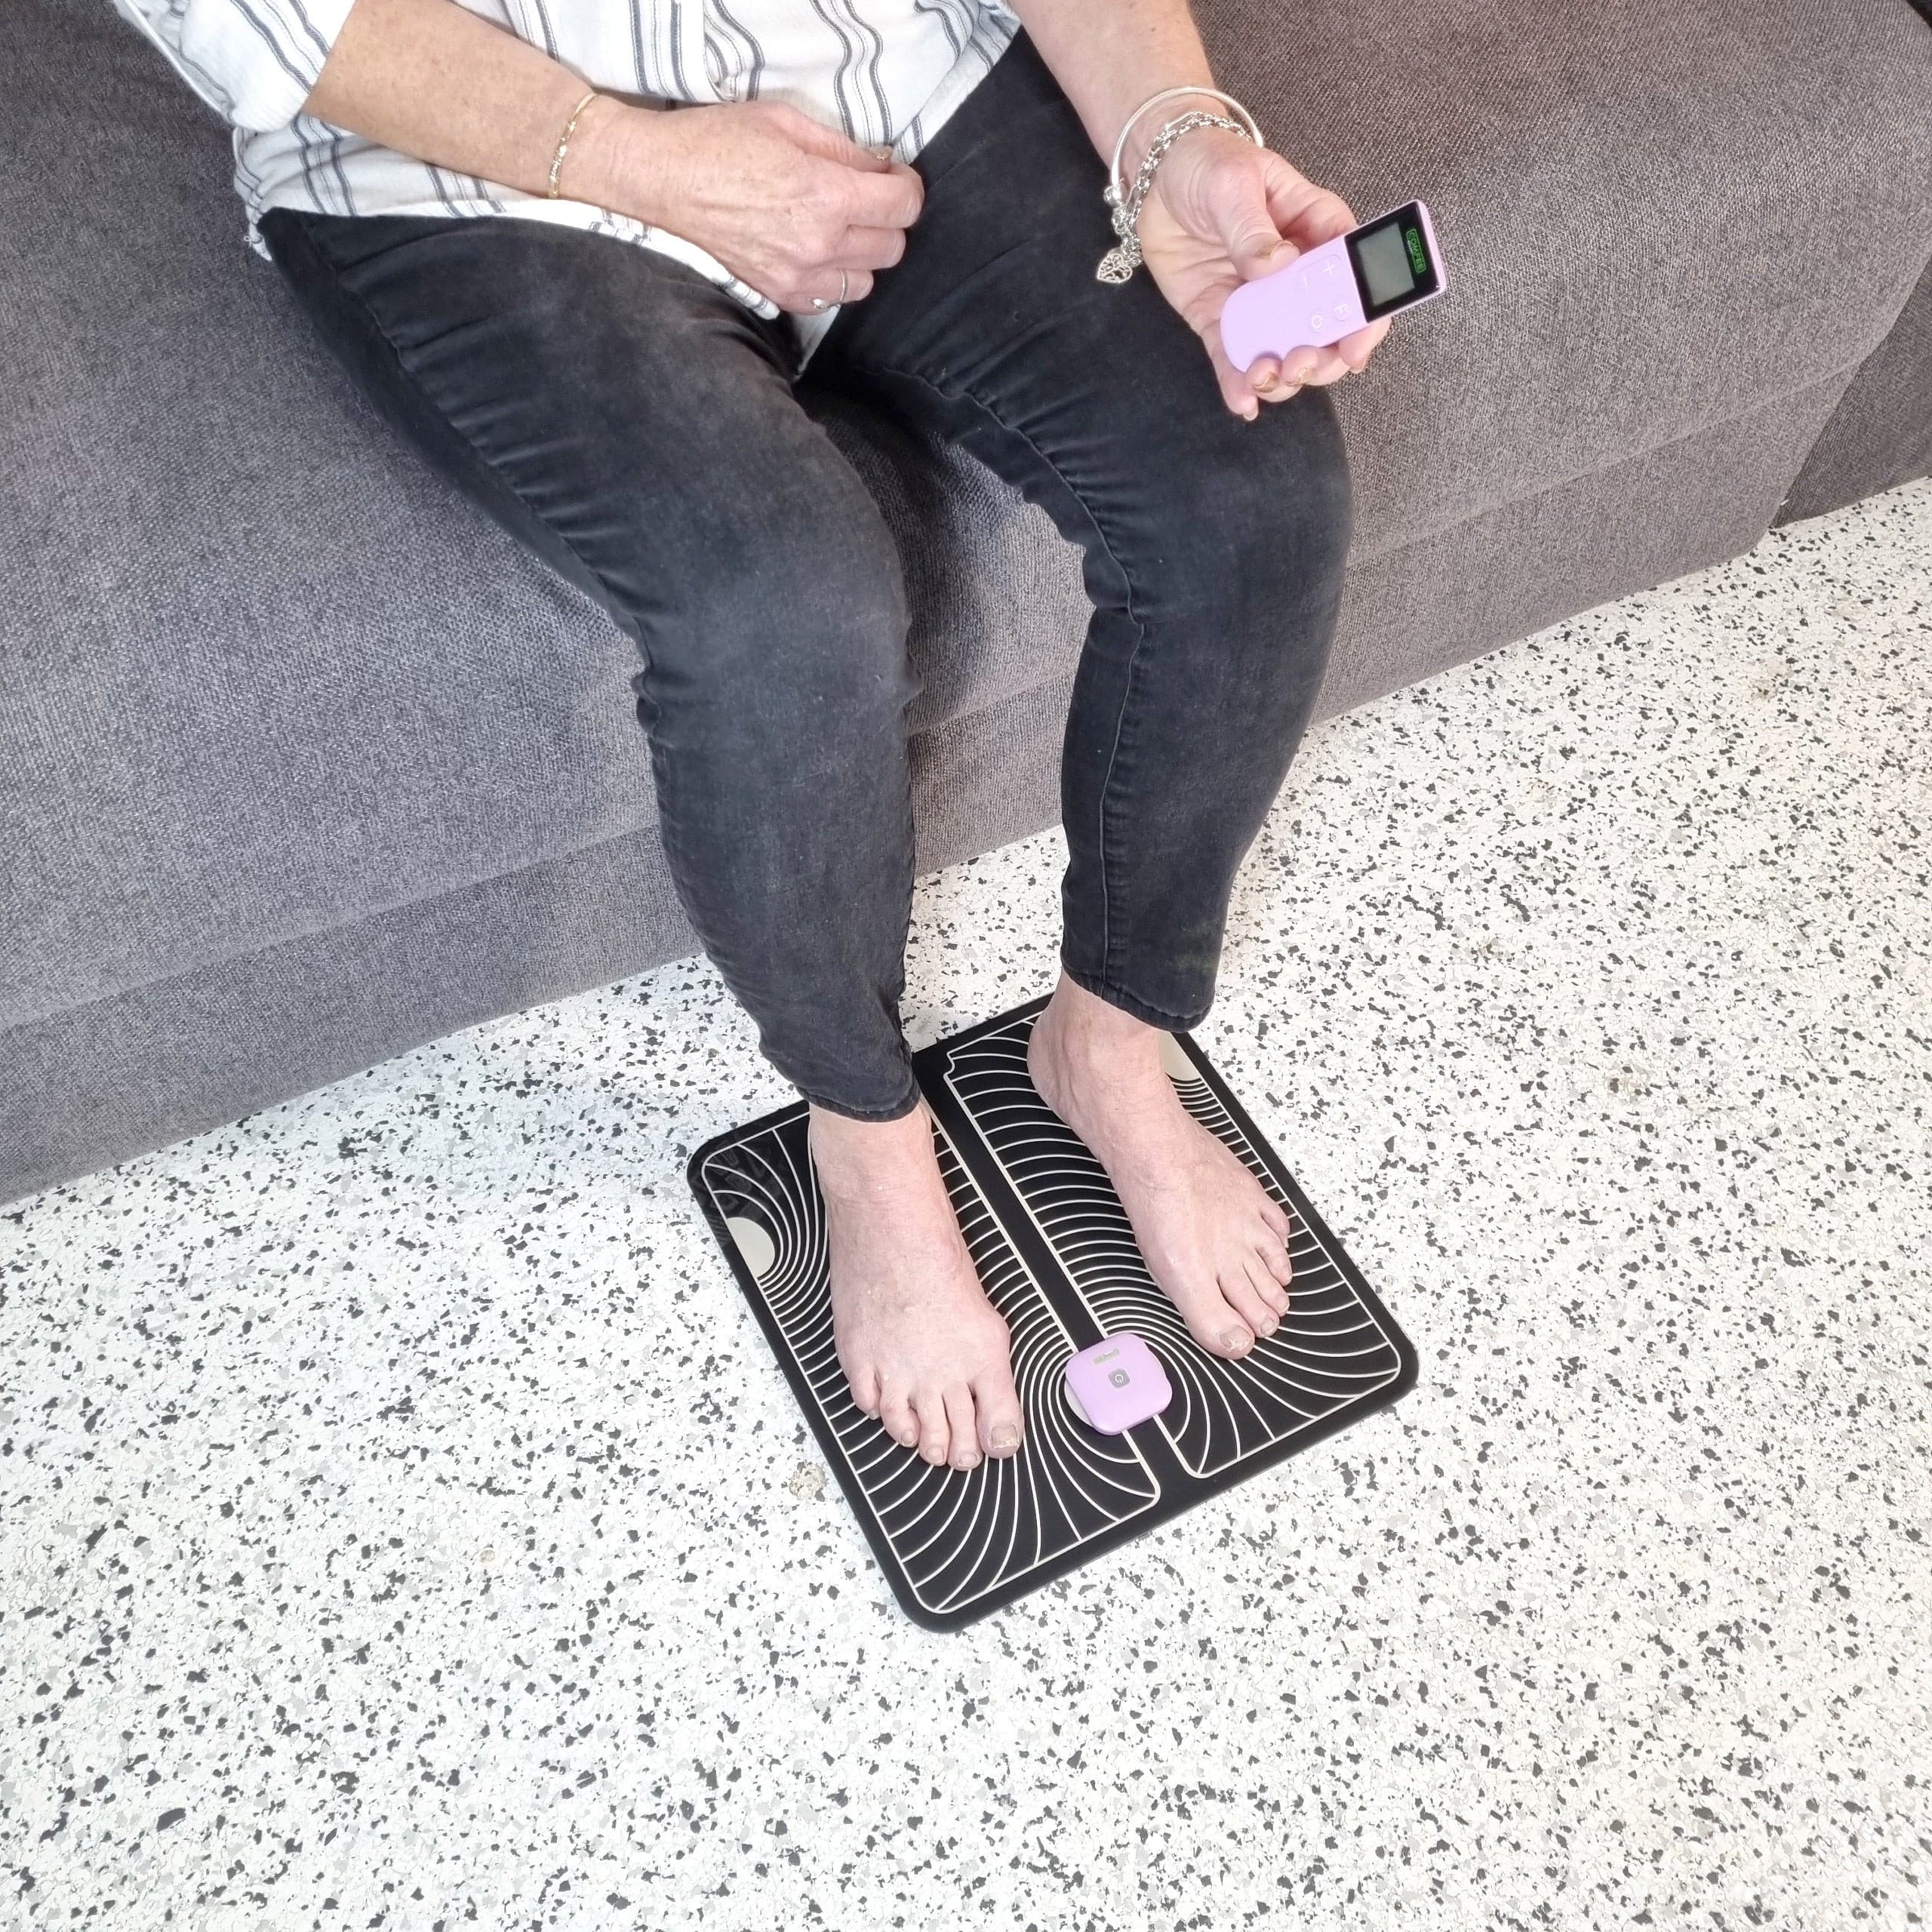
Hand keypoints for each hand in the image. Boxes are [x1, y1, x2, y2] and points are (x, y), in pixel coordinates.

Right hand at [580, 98, 923, 313]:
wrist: (657, 183)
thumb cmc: (713, 143)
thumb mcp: (784, 123)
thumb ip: (842, 148)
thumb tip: (881, 164)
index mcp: (824, 196)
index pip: (904, 207)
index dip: (907, 187)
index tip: (893, 176)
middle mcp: (817, 245)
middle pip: (892, 247)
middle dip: (886, 219)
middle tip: (864, 198)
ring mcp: (797, 277)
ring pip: (865, 281)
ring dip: (861, 256)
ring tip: (837, 229)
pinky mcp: (777, 296)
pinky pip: (829, 300)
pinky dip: (831, 279)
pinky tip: (813, 253)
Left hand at [1135, 126, 1390, 418]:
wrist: (1158, 177)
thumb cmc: (1210, 162)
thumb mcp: (1234, 182)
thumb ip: (1253, 227)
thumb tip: (1277, 264)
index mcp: (1316, 232)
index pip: (1356, 278)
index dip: (1366, 318)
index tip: (1355, 348)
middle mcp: (1296, 275)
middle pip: (1326, 330)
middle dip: (1320, 358)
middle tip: (1299, 364)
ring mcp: (1260, 303)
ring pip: (1284, 353)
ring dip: (1281, 378)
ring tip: (1263, 378)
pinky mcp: (1222, 320)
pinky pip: (1234, 360)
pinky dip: (1239, 386)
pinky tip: (1243, 403)